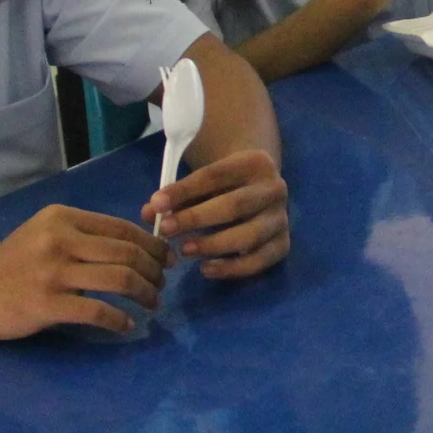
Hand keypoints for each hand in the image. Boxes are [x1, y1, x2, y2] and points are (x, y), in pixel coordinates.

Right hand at [0, 205, 167, 337]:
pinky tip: (126, 326)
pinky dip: (119, 320)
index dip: (153, 245)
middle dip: (154, 271)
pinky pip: (98, 312)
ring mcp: (53, 272)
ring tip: (152, 304)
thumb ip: (83, 237)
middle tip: (162, 286)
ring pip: (120, 280)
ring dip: (145, 294)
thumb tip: (136, 248)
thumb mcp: (45, 235)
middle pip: (128, 253)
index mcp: (63, 218)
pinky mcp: (46, 305)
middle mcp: (60, 239)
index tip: (167, 260)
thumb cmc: (10, 264)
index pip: (123, 228)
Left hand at [142, 148, 290, 280]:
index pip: (215, 176)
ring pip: (249, 236)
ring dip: (213, 245)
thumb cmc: (222, 184)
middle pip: (234, 205)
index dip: (184, 191)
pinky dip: (232, 269)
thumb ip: (176, 196)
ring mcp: (281, 218)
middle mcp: (275, 188)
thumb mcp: (201, 181)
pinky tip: (206, 269)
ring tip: (184, 250)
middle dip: (196, 219)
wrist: (258, 187)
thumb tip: (149, 213)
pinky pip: (259, 261)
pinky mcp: (283, 244)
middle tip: (166, 231)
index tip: (156, 204)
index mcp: (255, 162)